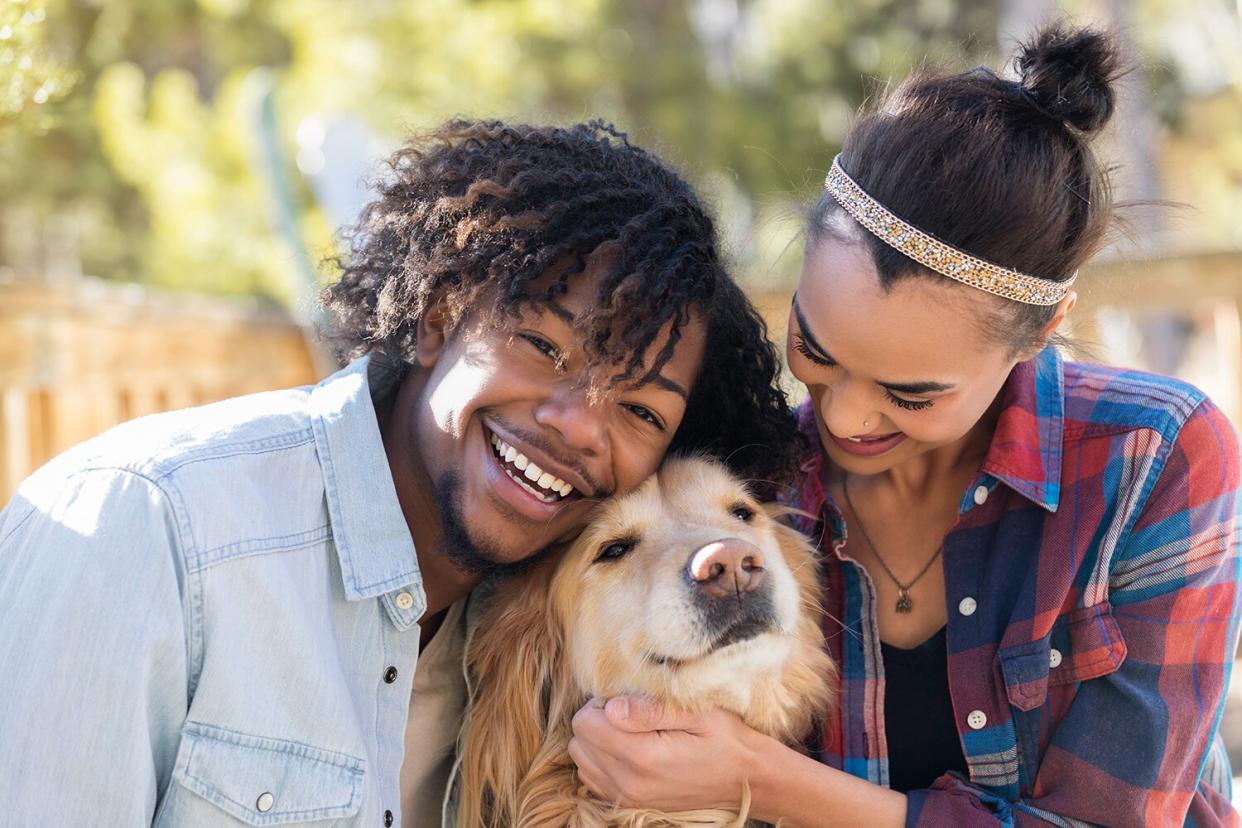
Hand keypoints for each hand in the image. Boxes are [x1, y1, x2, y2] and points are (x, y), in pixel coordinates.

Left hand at [568, 696, 766, 812]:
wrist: (748, 779)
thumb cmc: (726, 739)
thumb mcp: (698, 714)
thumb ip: (651, 710)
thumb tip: (611, 707)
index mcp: (644, 756)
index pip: (585, 723)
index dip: (601, 703)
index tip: (626, 699)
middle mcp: (630, 782)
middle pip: (579, 742)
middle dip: (596, 721)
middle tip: (628, 713)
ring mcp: (629, 798)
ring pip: (582, 761)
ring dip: (597, 742)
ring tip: (629, 731)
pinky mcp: (632, 804)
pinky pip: (593, 779)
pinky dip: (602, 761)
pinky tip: (627, 749)